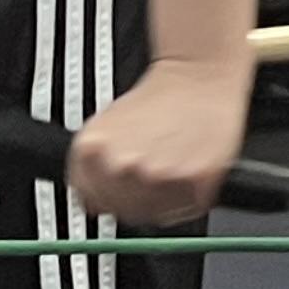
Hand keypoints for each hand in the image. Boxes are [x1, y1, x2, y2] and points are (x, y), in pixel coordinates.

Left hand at [67, 54, 251, 223]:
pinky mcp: (194, 179)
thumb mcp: (104, 125)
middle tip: (152, 172)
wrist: (198, 74)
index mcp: (91, 152)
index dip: (109, 198)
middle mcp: (122, 165)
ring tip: (171, 167)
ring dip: (164, 199)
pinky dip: (190, 196)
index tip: (121, 188)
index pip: (92, 203)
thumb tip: (91, 203)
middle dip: (138, 197)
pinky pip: (188, 208)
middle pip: (124, 211)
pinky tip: (187, 168)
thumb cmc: (157, 97)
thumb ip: (90, 167)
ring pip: (156, 214)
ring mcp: (158, 174)